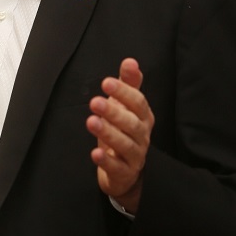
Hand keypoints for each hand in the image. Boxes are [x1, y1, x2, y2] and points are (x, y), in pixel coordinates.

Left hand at [86, 58, 153, 213]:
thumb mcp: (126, 107)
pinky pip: (117, 168)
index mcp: (143, 118)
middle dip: (114, 112)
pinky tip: (95, 153)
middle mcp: (142, 136)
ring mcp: (135, 156)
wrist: (127, 171)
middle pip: (132, 124)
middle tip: (95, 102)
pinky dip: (106, 161)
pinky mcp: (125, 173)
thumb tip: (130, 61)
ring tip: (91, 122)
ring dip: (108, 133)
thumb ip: (129, 85)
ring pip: (125, 145)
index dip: (124, 92)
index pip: (138, 103)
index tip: (106, 82)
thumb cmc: (124, 132)